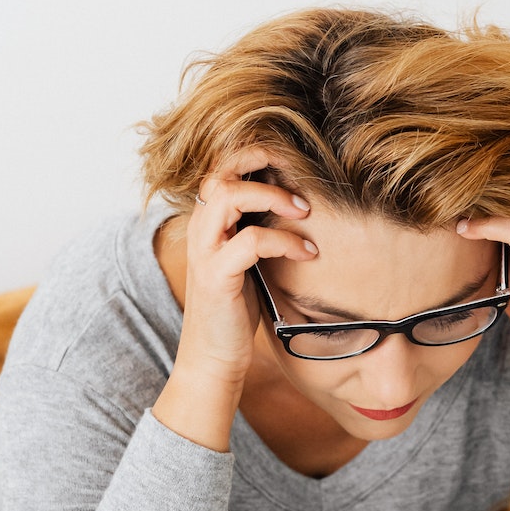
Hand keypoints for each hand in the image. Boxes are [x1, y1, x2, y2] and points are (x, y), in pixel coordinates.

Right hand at [153, 148, 315, 450]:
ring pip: (229, 195)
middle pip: (221, 169)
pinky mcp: (216, 276)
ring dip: (273, 195)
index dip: (256, 153)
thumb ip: (261, 228)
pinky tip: (308, 252)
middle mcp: (201, 228)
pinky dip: (284, 240)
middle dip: (261, 159)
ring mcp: (205, 251)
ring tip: (306, 211)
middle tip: (299, 173)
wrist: (214, 357)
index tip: (294, 161)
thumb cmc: (237, 308)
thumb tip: (304, 201)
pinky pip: (251, 241)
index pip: (224, 166)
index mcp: (209, 220)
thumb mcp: (250, 259)